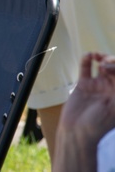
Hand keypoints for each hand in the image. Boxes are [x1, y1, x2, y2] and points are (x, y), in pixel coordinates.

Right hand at [55, 52, 114, 171]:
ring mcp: (97, 86)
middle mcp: (111, 89)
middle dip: (111, 61)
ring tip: (96, 56)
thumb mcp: (114, 107)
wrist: (78, 132)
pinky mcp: (83, 84)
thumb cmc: (99, 124)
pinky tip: (87, 56)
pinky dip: (86, 60)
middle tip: (104, 65)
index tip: (109, 68)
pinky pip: (86, 69)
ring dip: (101, 57)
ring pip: (101, 65)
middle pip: (114, 68)